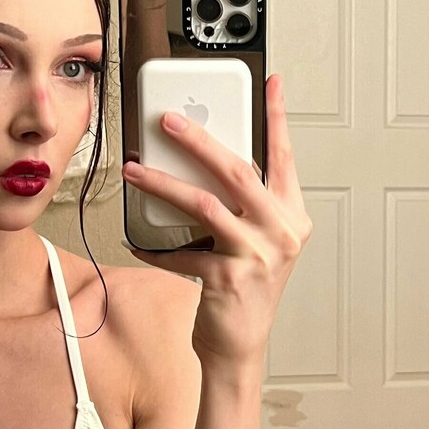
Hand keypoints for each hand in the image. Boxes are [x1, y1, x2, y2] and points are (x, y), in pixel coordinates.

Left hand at [121, 73, 312, 366]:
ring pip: (204, 203)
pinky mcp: (228, 276)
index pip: (284, 156)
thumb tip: (204, 160)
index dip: (277, 117)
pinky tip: (137, 241)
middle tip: (169, 119)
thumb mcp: (256, 241)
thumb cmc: (246, 290)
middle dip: (198, 139)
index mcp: (292, 216)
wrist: (241, 346)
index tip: (270, 83)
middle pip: (237, 170)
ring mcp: (258, 255)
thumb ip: (242, 205)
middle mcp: (282, 232)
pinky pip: (182, 251)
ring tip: (136, 170)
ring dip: (163, 184)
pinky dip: (155, 246)